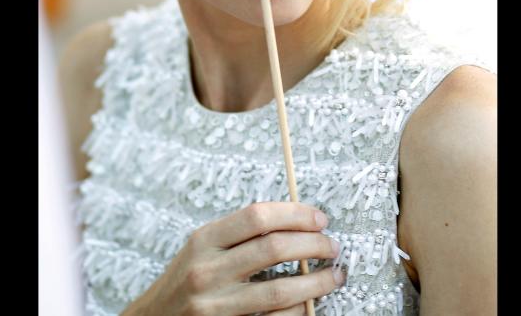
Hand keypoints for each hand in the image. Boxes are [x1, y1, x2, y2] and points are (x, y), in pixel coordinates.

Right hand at [122, 201, 344, 315]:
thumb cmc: (186, 280)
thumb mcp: (202, 248)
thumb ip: (240, 235)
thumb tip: (297, 222)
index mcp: (203, 240)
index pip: (257, 216)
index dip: (296, 214)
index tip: (320, 219)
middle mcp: (207, 271)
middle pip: (274, 248)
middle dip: (313, 245)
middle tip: (332, 247)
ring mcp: (214, 305)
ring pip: (279, 292)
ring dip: (316, 282)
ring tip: (334, 276)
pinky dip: (298, 313)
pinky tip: (309, 305)